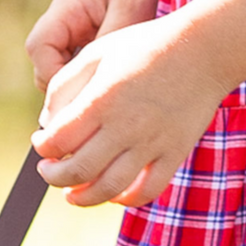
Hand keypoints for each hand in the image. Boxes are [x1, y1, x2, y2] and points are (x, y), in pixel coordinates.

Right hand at [24, 0, 167, 91]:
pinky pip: (78, 72)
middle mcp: (62, 24)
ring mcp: (72, 36)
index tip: (84, 90)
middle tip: (100, 99)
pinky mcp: (86, 46)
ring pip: (59, 73)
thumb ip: (107, 42)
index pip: (39, 47)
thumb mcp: (130, 9)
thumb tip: (90, 82)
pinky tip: (115, 84)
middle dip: (66, 87)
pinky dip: (90, 82)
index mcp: (66, 9)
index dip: (54, 73)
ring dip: (79, 86)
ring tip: (111, 92)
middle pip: (43, 66)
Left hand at [30, 14, 226, 207]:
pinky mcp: (174, 152)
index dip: (42, 146)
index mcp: (102, 99)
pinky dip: (127, 199)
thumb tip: (47, 123)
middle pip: (77, 170)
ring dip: (83, 197)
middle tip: (49, 170)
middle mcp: (125, 125)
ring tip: (72, 194)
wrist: (203, 48)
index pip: (57, 140)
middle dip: (54, 176)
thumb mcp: (97, 52)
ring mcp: (152, 142)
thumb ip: (64, 85)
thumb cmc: (146, 46)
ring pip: (109, 188)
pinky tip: (114, 193)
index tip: (42, 141)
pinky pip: (148, 190)